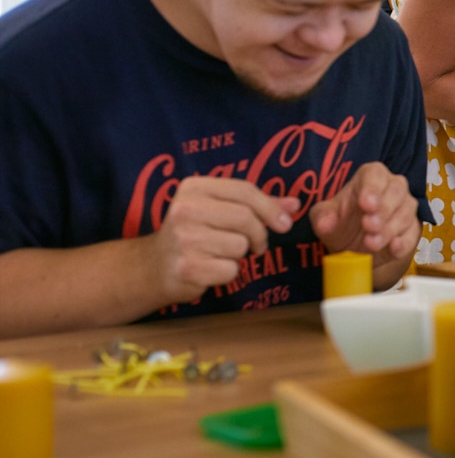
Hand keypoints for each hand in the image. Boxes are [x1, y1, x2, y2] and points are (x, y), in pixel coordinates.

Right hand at [145, 177, 298, 303]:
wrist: (153, 267)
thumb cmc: (194, 234)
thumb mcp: (219, 209)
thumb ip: (257, 205)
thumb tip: (295, 204)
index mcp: (193, 188)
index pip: (245, 190)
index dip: (270, 207)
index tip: (284, 223)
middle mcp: (185, 210)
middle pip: (246, 218)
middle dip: (259, 234)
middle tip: (256, 244)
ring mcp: (184, 239)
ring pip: (240, 245)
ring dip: (240, 254)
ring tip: (221, 253)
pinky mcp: (188, 267)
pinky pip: (231, 270)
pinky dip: (228, 273)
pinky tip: (211, 268)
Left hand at [310, 162, 419, 269]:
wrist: (355, 248)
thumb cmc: (342, 224)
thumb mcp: (325, 218)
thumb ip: (323, 217)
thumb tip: (326, 222)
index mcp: (370, 177)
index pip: (375, 174)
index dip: (372, 188)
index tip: (365, 203)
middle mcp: (392, 187)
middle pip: (396, 191)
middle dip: (383, 209)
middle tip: (368, 226)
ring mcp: (405, 208)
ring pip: (405, 213)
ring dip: (389, 229)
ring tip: (371, 243)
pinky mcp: (412, 230)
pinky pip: (412, 234)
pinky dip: (404, 242)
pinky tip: (393, 248)